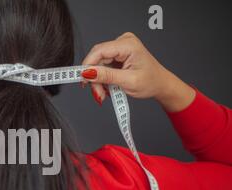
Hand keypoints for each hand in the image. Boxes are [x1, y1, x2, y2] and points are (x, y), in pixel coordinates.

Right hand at [81, 32, 195, 112]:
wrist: (160, 85)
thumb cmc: (150, 82)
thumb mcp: (128, 81)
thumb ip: (107, 76)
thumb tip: (88, 72)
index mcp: (128, 45)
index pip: (99, 51)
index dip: (88, 65)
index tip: (82, 80)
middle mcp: (123, 42)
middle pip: (97, 58)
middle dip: (94, 77)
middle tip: (97, 94)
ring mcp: (120, 47)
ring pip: (98, 64)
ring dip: (97, 80)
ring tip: (103, 94)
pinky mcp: (117, 54)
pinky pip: (102, 65)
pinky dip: (102, 78)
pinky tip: (107, 87)